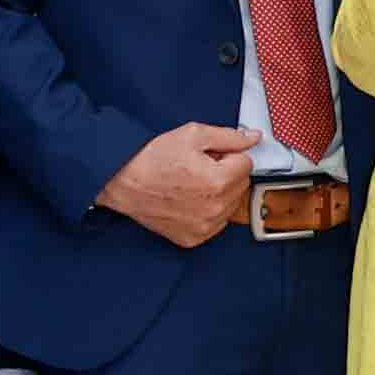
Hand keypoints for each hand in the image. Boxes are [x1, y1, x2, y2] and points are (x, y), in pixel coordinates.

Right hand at [97, 119, 263, 248]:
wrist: (121, 182)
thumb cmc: (151, 159)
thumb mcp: (192, 135)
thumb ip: (229, 136)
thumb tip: (254, 138)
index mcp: (218, 181)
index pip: (246, 163)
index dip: (228, 154)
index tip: (211, 155)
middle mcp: (214, 208)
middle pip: (240, 184)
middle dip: (226, 173)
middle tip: (199, 166)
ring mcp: (204, 227)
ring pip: (230, 204)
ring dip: (218, 193)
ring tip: (191, 183)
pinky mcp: (193, 238)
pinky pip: (215, 222)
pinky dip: (207, 210)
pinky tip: (188, 199)